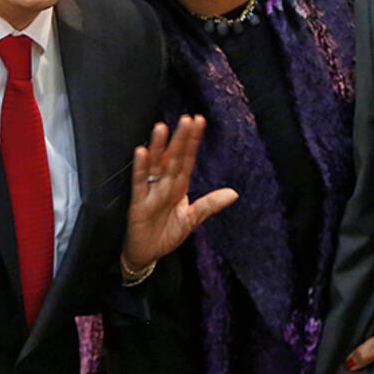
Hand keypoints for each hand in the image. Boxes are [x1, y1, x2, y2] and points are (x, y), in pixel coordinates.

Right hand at [122, 115, 237, 269]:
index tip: (199, 121)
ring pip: (155, 165)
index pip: (187, 159)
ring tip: (161, 128)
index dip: (193, 141)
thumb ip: (210, 204)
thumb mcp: (192, 219)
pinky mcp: (138, 203)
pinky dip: (140, 169)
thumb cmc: (166, 233)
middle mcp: (164, 184)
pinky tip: (142, 152)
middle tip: (187, 119)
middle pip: (173, 158)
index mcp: (178, 186)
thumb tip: (234, 193)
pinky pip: (139, 183)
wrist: (147, 255)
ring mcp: (150, 192)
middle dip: (180, 139)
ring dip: (158, 147)